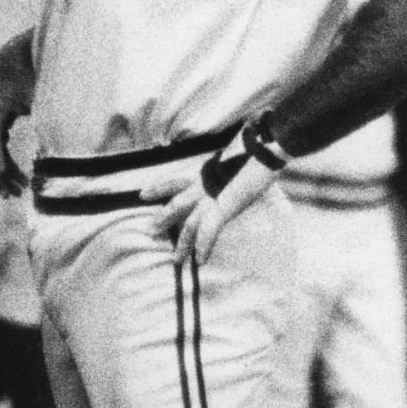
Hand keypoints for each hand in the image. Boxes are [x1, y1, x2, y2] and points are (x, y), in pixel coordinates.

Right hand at [0, 31, 35, 196]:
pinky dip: (0, 160)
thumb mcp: (40, 96)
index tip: (18, 185)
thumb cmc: (32, 73)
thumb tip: (58, 147)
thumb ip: (47, 119)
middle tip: (16, 196)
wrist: (16, 52)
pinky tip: (13, 172)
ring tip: (18, 188)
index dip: (3, 169)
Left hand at [140, 117, 287, 264]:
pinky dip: (204, 247)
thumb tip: (228, 173)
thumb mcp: (235, 160)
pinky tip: (200, 260)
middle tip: (150, 230)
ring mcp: (211, 196)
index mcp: (204, 171)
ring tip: (177, 260)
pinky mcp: (223, 207)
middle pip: (177, 204)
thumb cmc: (255, 149)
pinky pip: (208, 231)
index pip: (175, 180)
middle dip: (163, 218)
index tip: (142, 194)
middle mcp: (203, 183)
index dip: (159, 187)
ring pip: (189, 224)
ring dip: (183, 244)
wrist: (263, 147)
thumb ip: (225, 171)